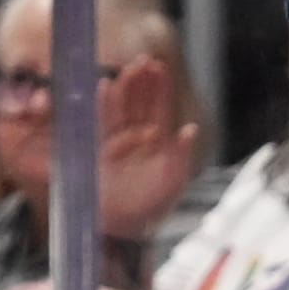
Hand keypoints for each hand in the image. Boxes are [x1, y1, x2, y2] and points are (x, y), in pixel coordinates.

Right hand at [98, 57, 198, 238]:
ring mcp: (116, 140)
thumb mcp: (172, 182)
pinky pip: (100, 121)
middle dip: (141, 81)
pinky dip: (101, 104)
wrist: (122, 228)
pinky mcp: (98, 147)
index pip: (159, 108)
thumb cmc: (150, 208)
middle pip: (139, 102)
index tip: (159, 66)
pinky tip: (103, 87)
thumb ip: (182, 156)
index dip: (159, 87)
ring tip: (127, 70)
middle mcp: (137, 138)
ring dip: (123, 88)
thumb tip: (191, 129)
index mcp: (158, 143)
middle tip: (143, 61)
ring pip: (120, 107)